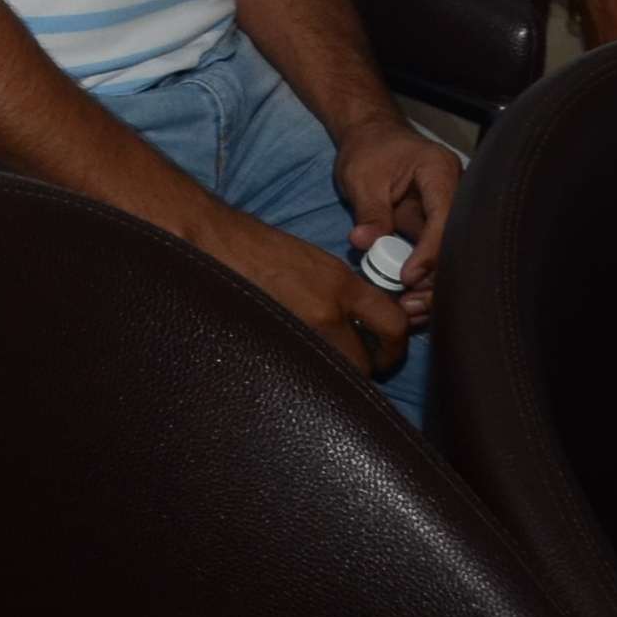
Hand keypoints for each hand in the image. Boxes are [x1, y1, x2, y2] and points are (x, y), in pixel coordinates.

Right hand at [222, 218, 412, 384]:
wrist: (220, 242)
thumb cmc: (266, 247)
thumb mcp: (321, 262)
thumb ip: (349, 293)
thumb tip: (368, 323)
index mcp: (343, 285)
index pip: (394, 326)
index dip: (396, 349)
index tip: (387, 354)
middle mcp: (326, 312)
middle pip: (364, 365)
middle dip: (363, 370)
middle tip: (356, 366)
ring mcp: (298, 332)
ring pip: (334, 373)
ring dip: (335, 372)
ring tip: (327, 364)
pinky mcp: (272, 344)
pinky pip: (304, 370)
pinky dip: (308, 370)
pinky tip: (300, 360)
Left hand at [331, 117, 462, 319]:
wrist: (371, 137)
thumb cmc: (368, 151)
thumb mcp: (362, 177)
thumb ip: (369, 211)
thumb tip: (364, 244)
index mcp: (441, 172)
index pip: (445, 218)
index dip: (430, 252)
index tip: (407, 277)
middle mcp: (455, 193)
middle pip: (456, 244)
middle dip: (436, 279)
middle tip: (410, 306)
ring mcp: (447, 212)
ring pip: (449, 256)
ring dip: (430, 285)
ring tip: (408, 310)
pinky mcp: (434, 227)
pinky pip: (434, 257)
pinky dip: (422, 280)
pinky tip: (408, 301)